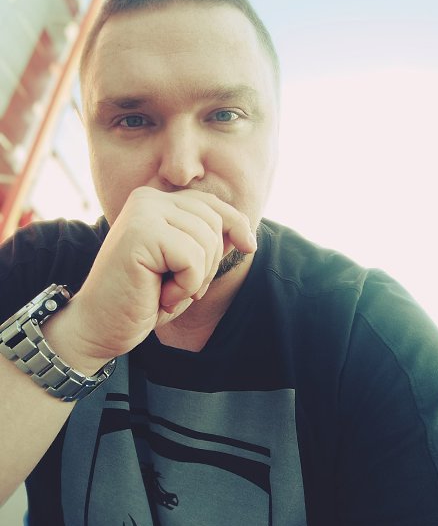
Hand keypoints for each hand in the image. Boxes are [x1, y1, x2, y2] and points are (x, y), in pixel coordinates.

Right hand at [63, 187, 255, 368]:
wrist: (99, 327)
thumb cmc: (143, 298)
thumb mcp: (184, 266)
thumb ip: (207, 242)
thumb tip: (245, 230)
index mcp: (155, 201)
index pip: (211, 204)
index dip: (237, 224)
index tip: (249, 246)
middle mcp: (147, 198)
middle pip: (214, 222)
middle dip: (209, 263)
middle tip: (182, 289)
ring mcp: (142, 212)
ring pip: (206, 240)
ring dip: (195, 279)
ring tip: (167, 292)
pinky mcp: (141, 233)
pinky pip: (192, 258)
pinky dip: (185, 286)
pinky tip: (159, 295)